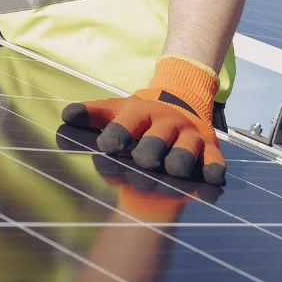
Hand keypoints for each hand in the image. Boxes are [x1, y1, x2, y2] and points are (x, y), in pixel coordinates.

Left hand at [63, 56, 225, 184]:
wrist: (183, 102)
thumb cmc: (142, 115)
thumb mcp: (117, 110)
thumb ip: (93, 115)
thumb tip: (66, 116)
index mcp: (142, 111)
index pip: (128, 123)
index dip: (117, 134)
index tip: (106, 146)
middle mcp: (167, 123)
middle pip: (158, 139)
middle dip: (149, 150)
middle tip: (143, 161)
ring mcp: (190, 136)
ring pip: (186, 151)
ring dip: (178, 162)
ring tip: (171, 172)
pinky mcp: (210, 150)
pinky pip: (215, 161)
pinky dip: (213, 170)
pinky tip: (209, 179)